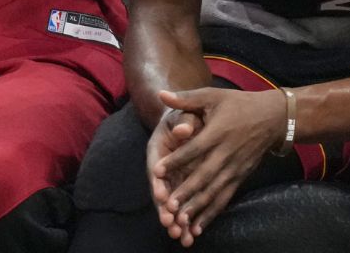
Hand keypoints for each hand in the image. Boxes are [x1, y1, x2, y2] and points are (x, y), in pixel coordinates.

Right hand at [147, 108, 203, 244]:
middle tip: (171, 225)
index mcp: (157, 150)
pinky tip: (194, 234)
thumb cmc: (185, 114)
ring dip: (177, 220)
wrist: (188, 119)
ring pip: (172, 202)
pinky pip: (184, 203)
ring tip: (183, 237)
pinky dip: (188, 218)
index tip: (161, 197)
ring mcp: (172, 178)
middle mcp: (161, 168)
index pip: (156, 168)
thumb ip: (183, 121)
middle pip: (161, 192)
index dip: (158, 183)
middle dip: (165, 209)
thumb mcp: (183, 114)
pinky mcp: (182, 185)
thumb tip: (184, 129)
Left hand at [152, 88, 286, 245]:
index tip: (157, 171)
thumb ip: (186, 98)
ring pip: (214, 190)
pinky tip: (199, 226)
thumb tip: (161, 93)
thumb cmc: (239, 104)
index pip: (194, 149)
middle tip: (168, 205)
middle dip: (186, 191)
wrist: (273, 118)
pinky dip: (212, 212)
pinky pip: (225, 197)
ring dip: (198, 206)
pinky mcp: (240, 177)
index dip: (176, 160)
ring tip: (181, 219)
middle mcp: (227, 152)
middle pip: (204, 175)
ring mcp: (235, 167)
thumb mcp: (213, 96)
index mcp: (218, 132)